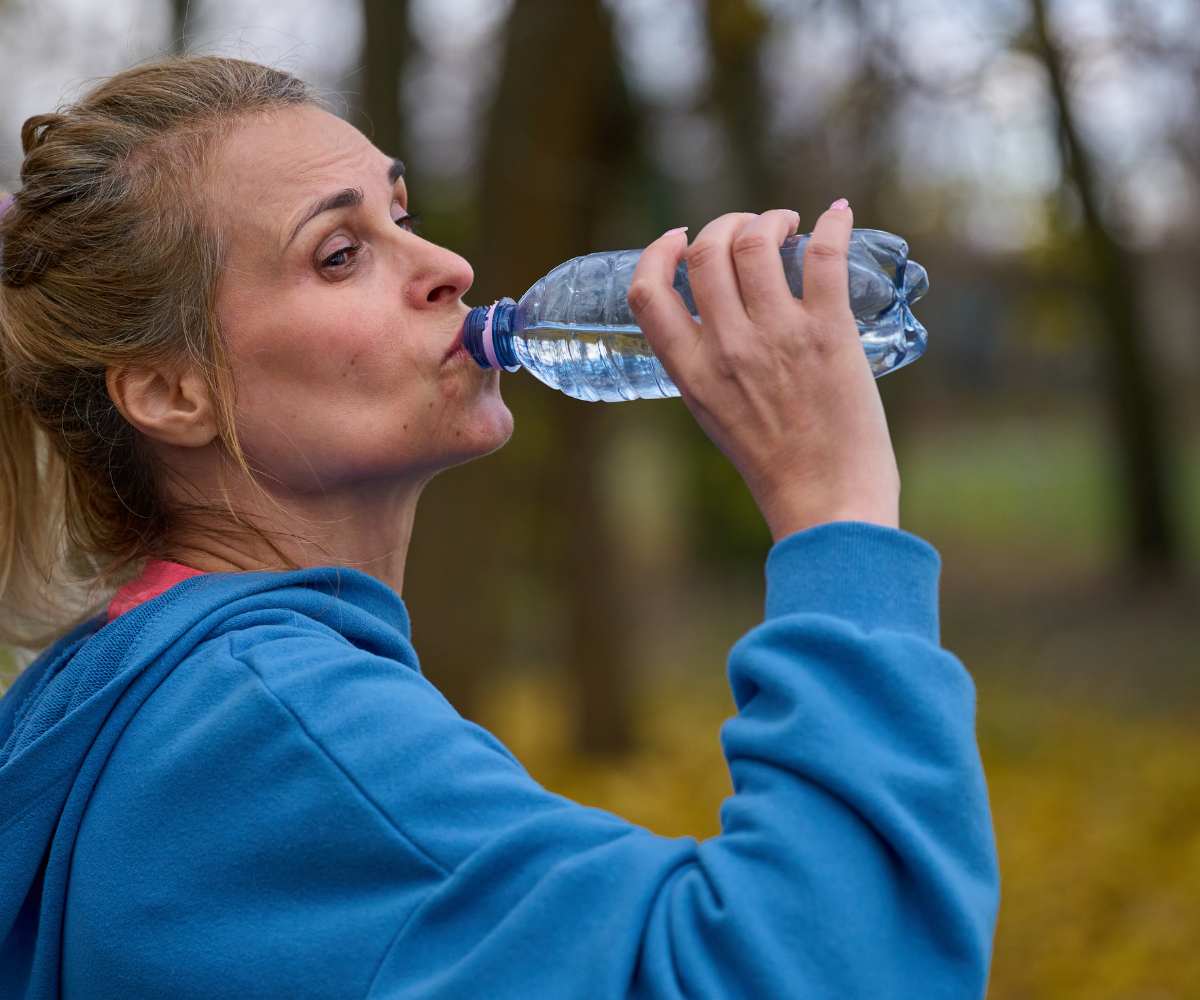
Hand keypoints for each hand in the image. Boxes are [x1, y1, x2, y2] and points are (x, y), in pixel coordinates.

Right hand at [627, 202, 899, 540]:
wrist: (827, 500)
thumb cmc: (775, 465)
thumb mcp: (714, 414)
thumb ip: (706, 365)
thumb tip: (718, 315)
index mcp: (691, 372)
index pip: (648, 293)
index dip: (657, 252)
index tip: (677, 238)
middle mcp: (727, 348)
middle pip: (706, 251)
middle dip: (724, 224)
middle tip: (749, 228)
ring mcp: (777, 338)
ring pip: (756, 241)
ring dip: (771, 219)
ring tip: (787, 225)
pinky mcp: (828, 334)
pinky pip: (825, 256)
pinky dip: (833, 225)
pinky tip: (837, 215)